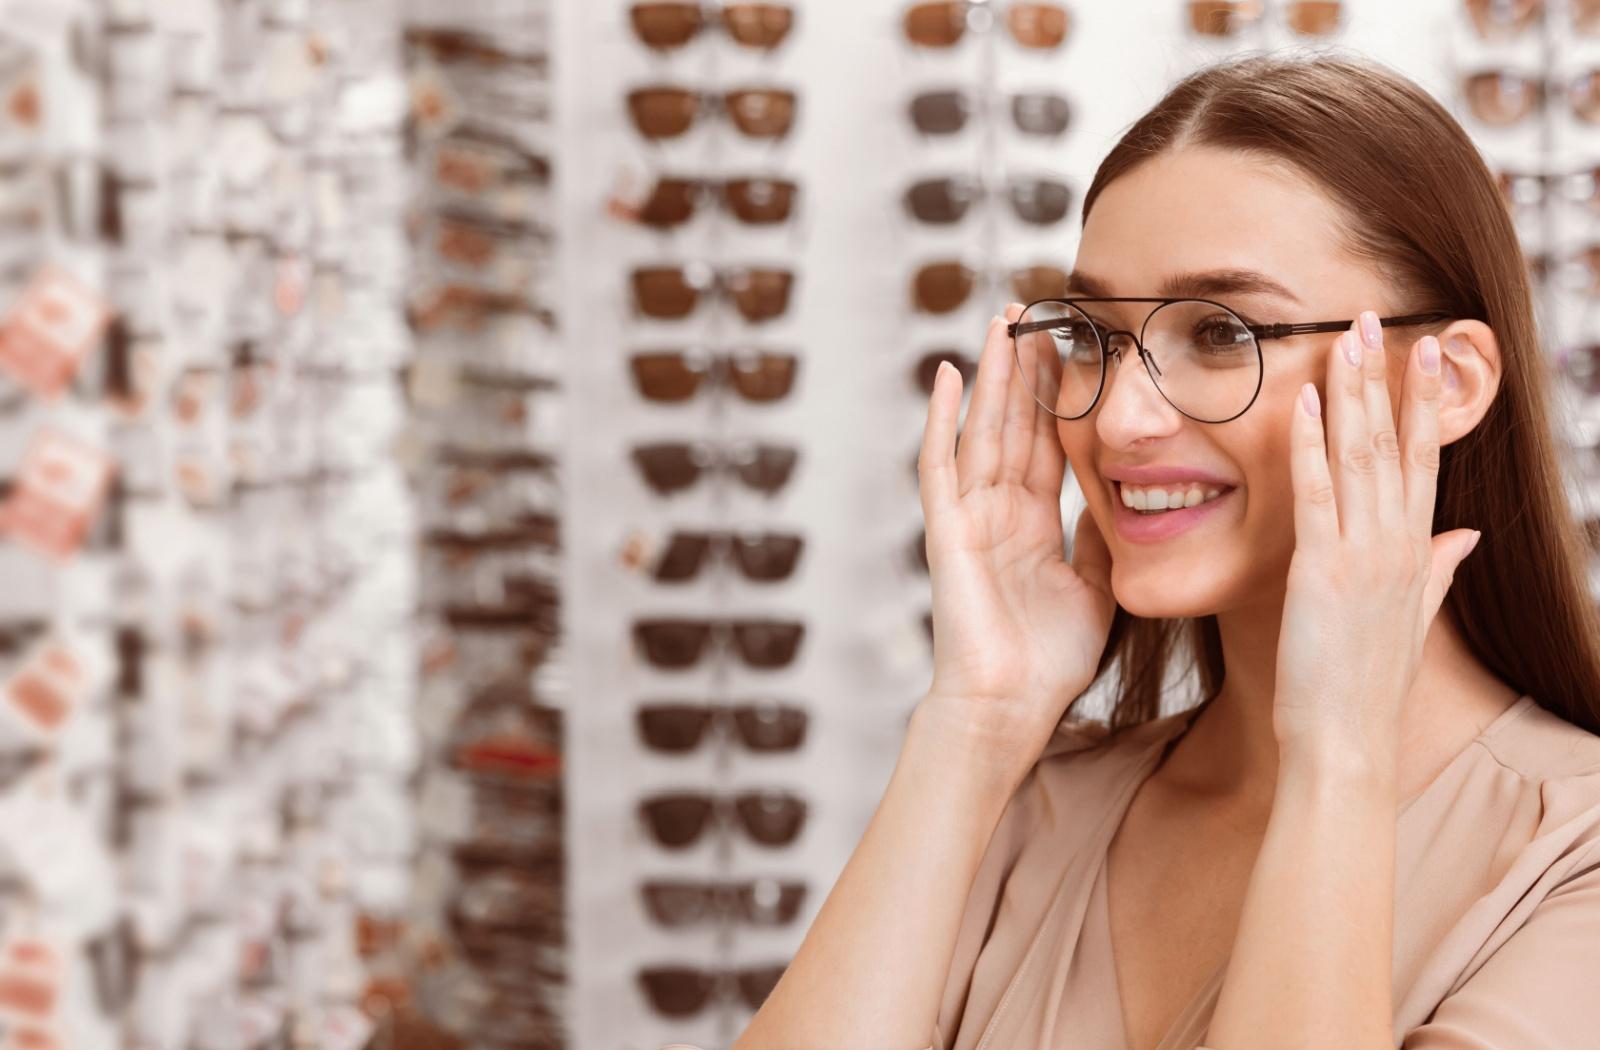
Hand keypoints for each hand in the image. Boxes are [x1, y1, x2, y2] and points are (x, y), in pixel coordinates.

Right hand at [916, 303, 1116, 774]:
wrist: (1011, 709)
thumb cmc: (1048, 663)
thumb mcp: (1093, 587)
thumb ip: (1099, 539)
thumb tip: (1118, 498)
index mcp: (1032, 524)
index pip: (1047, 442)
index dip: (1057, 396)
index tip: (1071, 347)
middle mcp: (998, 511)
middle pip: (1013, 424)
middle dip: (1024, 368)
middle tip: (1034, 311)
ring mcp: (969, 518)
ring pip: (981, 430)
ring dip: (991, 376)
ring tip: (1001, 322)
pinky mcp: (948, 532)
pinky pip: (941, 467)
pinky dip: (941, 420)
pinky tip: (946, 376)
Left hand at [1274, 312, 1480, 765]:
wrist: (1348, 744)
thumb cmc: (1368, 689)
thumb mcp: (1414, 623)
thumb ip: (1439, 572)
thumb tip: (1467, 536)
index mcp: (1418, 554)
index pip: (1423, 461)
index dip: (1423, 403)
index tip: (1425, 350)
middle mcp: (1399, 546)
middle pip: (1397, 444)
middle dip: (1390, 377)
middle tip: (1381, 316)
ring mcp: (1364, 556)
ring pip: (1362, 457)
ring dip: (1355, 393)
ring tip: (1348, 337)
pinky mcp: (1322, 572)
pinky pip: (1316, 496)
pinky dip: (1312, 446)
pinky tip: (1308, 401)